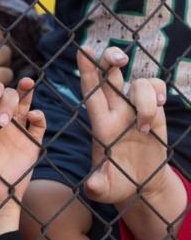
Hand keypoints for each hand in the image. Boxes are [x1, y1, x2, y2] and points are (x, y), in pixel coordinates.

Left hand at [0, 77, 45, 237]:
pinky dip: (39, 116)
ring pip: (25, 103)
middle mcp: (0, 121)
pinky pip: (39, 124)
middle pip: (8, 96)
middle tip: (3, 121)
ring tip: (28, 83)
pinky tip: (33, 116)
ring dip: (26, 92)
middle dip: (7, 99)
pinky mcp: (31, 142)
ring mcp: (17, 130)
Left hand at [77, 46, 169, 204]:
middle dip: (111, 59)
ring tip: (145, 125)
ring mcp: (134, 110)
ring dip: (144, 98)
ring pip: (137, 83)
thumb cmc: (118, 185)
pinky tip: (158, 108)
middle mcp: (115, 112)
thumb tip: (93, 186)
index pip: (90, 92)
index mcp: (100, 124)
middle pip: (109, 75)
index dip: (86, 71)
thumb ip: (98, 187)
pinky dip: (158, 94)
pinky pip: (155, 89)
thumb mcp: (106, 189)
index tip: (82, 50)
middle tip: (118, 60)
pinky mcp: (153, 112)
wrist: (141, 186)